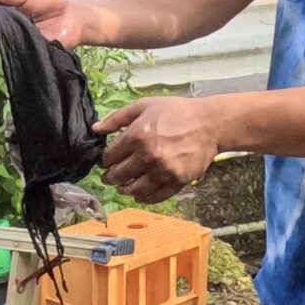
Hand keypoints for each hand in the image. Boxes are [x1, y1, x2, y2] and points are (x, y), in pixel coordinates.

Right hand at [0, 0, 94, 47]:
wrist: (72, 18)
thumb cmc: (49, 2)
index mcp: (4, 14)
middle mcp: (7, 29)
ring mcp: (16, 43)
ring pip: (1, 45)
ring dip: (4, 40)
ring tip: (10, 33)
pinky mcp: (26, 55)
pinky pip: (16, 55)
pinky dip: (16, 51)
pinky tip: (19, 45)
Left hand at [97, 97, 224, 203]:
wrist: (209, 123)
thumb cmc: (176, 111)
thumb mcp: (144, 106)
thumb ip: (117, 118)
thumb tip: (95, 129)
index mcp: (137, 135)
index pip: (110, 156)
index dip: (104, 160)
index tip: (105, 162)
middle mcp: (148, 156)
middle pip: (119, 175)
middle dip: (110, 178)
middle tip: (108, 178)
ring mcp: (163, 171)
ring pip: (135, 189)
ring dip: (125, 190)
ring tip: (123, 187)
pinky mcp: (177, 181)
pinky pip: (155, 196)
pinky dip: (144, 198)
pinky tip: (139, 195)